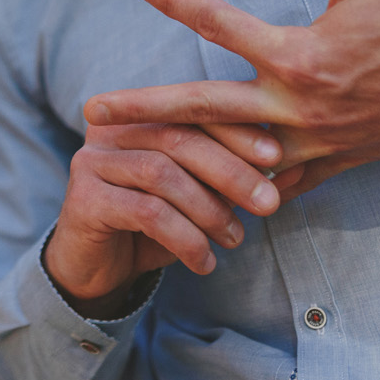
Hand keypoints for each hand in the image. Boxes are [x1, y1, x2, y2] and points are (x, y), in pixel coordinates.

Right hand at [45, 122, 287, 316]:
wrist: (96, 269)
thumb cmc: (153, 226)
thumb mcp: (200, 199)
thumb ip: (235, 181)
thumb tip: (295, 170)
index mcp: (137, 115)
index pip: (191, 111)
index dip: (235, 130)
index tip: (277, 156)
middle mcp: (109, 129)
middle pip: (178, 137)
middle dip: (230, 171)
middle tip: (268, 204)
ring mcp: (92, 161)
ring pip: (162, 174)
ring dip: (208, 209)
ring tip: (234, 239)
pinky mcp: (83, 198)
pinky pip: (146, 212)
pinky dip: (185, 238)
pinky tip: (204, 261)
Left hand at [85, 0, 379, 198]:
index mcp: (302, 59)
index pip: (219, 25)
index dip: (175, 0)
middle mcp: (299, 110)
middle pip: (202, 112)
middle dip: (143, 113)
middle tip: (91, 117)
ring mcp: (316, 143)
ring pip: (232, 160)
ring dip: (183, 157)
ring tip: (136, 158)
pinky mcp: (336, 162)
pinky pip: (275, 185)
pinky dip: (238, 189)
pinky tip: (208, 192)